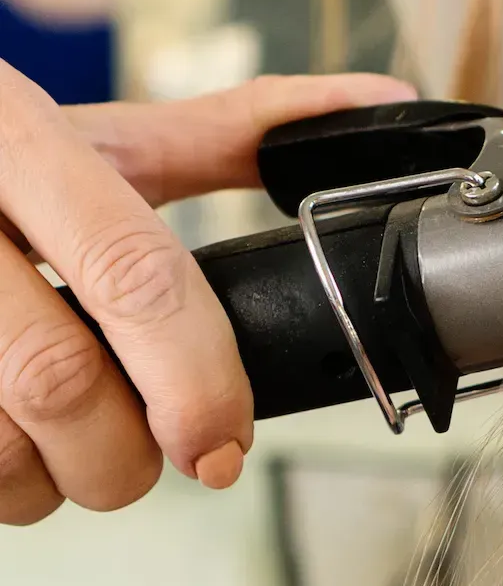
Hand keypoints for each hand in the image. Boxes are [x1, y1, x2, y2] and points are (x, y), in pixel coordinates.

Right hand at [0, 66, 416, 524]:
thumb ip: (234, 126)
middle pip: (57, 384)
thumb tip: (381, 100)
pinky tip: (2, 448)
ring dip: (44, 485)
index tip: (225, 447)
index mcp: (19, 141)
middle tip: (155, 458)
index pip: (134, 275)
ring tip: (70, 456)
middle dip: (124, 457)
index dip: (195, 378)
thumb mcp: (90, 127)